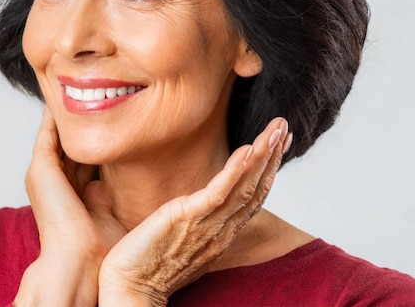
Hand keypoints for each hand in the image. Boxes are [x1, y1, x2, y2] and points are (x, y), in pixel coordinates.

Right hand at [13, 107, 125, 306]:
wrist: (82, 261)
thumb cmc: (102, 246)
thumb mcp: (114, 208)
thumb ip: (116, 190)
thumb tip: (135, 170)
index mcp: (75, 193)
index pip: (87, 157)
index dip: (99, 138)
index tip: (114, 117)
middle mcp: (58, 182)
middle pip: (72, 143)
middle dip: (83, 123)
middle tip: (96, 95)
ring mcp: (46, 175)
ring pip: (59, 136)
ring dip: (68, 117)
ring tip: (80, 89)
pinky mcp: (40, 169)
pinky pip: (48, 134)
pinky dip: (55, 118)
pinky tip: (66, 101)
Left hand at [97, 118, 290, 305]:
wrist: (130, 288)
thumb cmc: (146, 262)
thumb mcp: (176, 235)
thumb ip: (186, 215)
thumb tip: (179, 197)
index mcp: (220, 232)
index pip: (252, 196)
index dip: (267, 169)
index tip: (277, 144)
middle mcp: (221, 229)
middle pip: (256, 188)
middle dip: (273, 155)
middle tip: (284, 126)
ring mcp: (207, 225)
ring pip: (245, 186)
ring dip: (263, 155)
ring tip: (276, 129)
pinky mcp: (188, 219)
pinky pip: (219, 193)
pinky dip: (235, 171)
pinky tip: (247, 149)